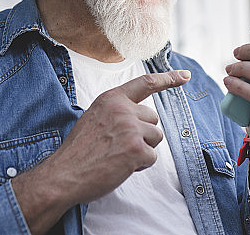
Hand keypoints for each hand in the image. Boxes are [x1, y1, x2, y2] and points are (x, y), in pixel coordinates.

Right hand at [12, 69, 189, 234]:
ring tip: (118, 155)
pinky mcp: (136, 149)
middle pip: (153, 119)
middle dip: (143, 134)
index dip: (169, 78)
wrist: (64, 174)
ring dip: (142, 149)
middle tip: (119, 145)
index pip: (146, 82)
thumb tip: (142, 115)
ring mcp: (130, 128)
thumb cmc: (79, 150)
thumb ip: (117, 111)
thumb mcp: (95, 117)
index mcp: (112, 98)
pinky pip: (151, 157)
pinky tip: (120, 166)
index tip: (185, 75)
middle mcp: (123, 109)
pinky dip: (140, 165)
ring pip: (155, 137)